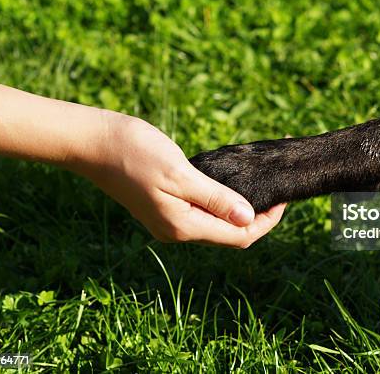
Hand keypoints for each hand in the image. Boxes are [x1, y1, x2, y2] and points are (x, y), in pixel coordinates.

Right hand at [69, 113, 285, 246]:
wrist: (94, 143)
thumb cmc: (135, 153)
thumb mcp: (181, 174)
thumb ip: (216, 199)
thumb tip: (249, 219)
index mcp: (184, 226)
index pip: (240, 236)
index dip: (268, 221)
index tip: (284, 197)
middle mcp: (178, 229)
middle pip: (231, 232)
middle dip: (258, 214)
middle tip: (276, 187)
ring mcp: (169, 219)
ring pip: (217, 221)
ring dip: (241, 207)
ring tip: (259, 184)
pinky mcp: (164, 205)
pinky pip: (202, 210)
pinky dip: (222, 199)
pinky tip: (231, 182)